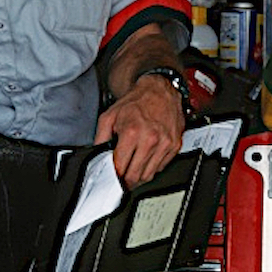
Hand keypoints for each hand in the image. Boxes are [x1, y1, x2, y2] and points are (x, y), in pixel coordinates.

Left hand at [94, 74, 183, 188]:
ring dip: (138, 177)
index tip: (111, 179)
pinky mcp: (174, 145)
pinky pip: (161, 167)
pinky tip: (145, 159)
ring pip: (148, 175)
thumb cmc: (136, 101)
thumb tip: (96, 157)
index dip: (113, 176)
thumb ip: (100, 138)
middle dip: (124, 181)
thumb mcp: (110, 115)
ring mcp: (164, 143)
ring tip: (132, 171)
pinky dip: (152, 168)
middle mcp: (150, 139)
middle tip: (120, 179)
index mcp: (132, 132)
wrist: (160, 89)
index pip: (120, 167)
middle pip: (134, 175)